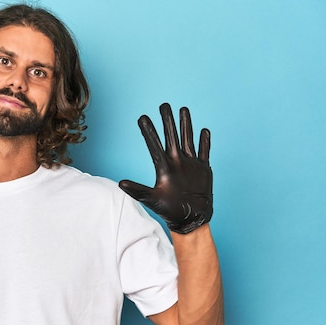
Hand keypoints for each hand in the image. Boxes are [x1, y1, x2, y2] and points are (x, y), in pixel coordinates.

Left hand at [119, 103, 212, 233]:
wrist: (190, 219)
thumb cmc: (169, 211)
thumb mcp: (151, 199)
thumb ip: (137, 190)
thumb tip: (120, 183)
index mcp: (163, 167)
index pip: (154, 144)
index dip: (149, 131)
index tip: (142, 117)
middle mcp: (176, 162)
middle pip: (171, 136)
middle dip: (168, 120)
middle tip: (163, 105)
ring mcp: (190, 164)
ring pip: (187, 139)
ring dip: (186, 124)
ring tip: (183, 109)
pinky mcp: (203, 169)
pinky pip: (204, 151)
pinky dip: (205, 141)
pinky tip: (204, 130)